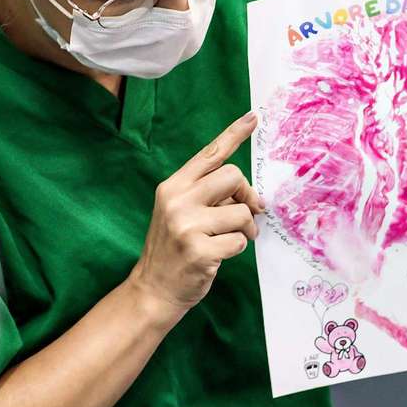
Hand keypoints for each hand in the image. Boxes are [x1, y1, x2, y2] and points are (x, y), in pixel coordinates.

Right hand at [127, 112, 263, 323]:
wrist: (153, 289)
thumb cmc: (174, 250)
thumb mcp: (180, 213)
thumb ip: (207, 195)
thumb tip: (248, 192)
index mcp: (173, 186)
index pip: (209, 154)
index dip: (234, 134)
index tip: (253, 117)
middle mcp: (177, 200)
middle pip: (233, 176)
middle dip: (248, 195)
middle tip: (247, 213)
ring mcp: (187, 225)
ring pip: (242, 211)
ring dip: (246, 228)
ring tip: (232, 239)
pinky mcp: (198, 250)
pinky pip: (239, 241)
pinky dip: (237, 248)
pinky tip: (219, 255)